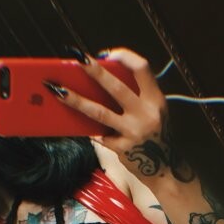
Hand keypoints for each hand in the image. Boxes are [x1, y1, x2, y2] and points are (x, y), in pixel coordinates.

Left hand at [51, 48, 193, 180]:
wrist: (167, 170)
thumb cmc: (156, 136)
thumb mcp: (154, 111)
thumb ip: (137, 96)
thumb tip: (103, 77)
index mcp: (156, 99)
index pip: (142, 68)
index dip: (124, 56)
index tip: (106, 54)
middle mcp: (147, 114)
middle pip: (116, 87)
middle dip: (94, 70)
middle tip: (75, 57)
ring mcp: (134, 132)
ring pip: (100, 112)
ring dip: (76, 100)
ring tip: (57, 90)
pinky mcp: (123, 149)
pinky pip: (100, 135)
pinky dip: (89, 129)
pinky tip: (76, 125)